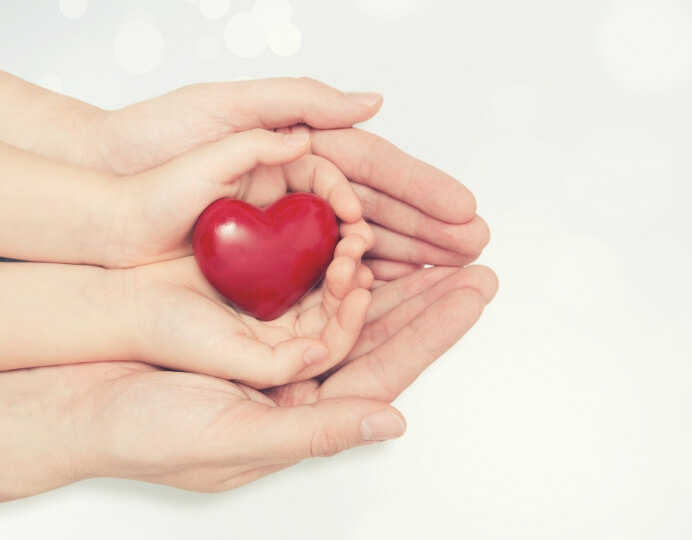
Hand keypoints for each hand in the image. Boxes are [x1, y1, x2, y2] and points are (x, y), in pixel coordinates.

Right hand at [0, 263, 495, 500]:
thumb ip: (319, 429)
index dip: (435, 330)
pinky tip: (358, 232)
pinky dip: (331, 255)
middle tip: (472, 257)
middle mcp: (295, 380)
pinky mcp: (241, 314)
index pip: (387, 368)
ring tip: (427, 240)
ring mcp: (269, 345)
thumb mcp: (235, 435)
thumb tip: (393, 424)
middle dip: (427, 295)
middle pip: (380, 331)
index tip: (477, 290)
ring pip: (346, 301)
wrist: (67, 399)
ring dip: (387, 269)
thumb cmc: (140, 433)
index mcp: (303, 415)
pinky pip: (301, 280)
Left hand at [90, 78, 488, 267]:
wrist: (100, 201)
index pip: (375, 170)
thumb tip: (369, 103)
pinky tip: (401, 291)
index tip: (462, 208)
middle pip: (381, 211)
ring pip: (365, 246)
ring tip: (455, 271)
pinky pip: (331, 278)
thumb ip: (299, 100)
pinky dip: (370, 284)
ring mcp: (291, 231)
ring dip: (413, 258)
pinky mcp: (272, 269)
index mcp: (300, 148)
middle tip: (476, 246)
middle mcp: (303, 191)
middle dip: (433, 229)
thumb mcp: (223, 106)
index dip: (422, 190)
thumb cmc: (151, 145)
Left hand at [105, 127, 371, 267]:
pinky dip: (312, 280)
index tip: (352, 217)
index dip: (345, 194)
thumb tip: (326, 129)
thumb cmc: (151, 147)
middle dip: (353, 231)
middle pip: (330, 210)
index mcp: (271, 151)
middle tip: (361, 254)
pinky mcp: (249, 258)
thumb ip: (274, 116)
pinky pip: (292, 269)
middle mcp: (273, 188)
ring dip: (338, 260)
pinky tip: (321, 296)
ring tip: (348, 280)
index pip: (326, 173)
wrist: (108, 208)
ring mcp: (262, 225)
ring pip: (317, 243)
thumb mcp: (217, 113)